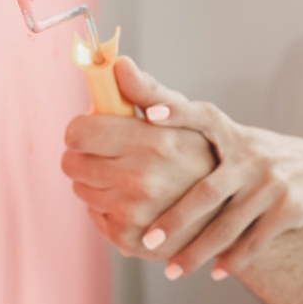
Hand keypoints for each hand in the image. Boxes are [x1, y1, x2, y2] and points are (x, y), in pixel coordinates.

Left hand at [62, 57, 216, 258]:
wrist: (230, 215)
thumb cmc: (207, 158)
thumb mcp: (188, 119)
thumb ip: (148, 91)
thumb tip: (118, 64)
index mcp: (153, 143)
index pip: (78, 132)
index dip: (84, 127)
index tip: (96, 128)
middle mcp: (140, 181)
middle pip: (72, 162)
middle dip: (86, 154)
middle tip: (111, 153)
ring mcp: (133, 215)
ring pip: (80, 189)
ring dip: (97, 181)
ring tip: (129, 178)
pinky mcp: (128, 240)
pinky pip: (94, 214)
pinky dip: (108, 207)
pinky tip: (135, 202)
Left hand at [136, 90, 302, 280]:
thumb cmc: (268, 158)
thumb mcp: (240, 138)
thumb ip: (197, 131)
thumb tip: (143, 117)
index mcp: (234, 135)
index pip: (202, 116)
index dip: (176, 112)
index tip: (148, 117)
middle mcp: (253, 157)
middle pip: (208, 191)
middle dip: (176, 219)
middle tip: (148, 240)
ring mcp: (273, 185)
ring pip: (228, 226)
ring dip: (198, 252)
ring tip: (172, 271)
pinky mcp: (290, 210)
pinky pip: (255, 242)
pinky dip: (233, 260)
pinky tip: (215, 273)